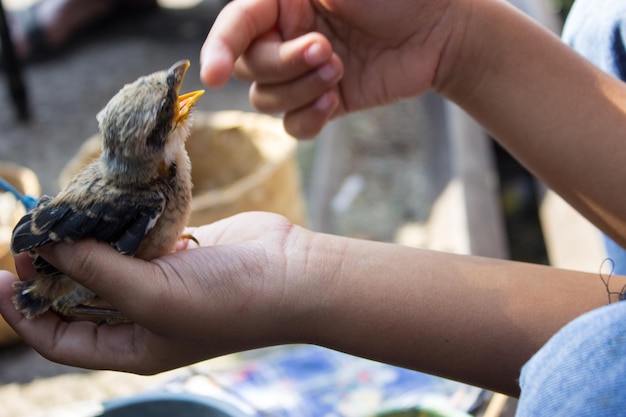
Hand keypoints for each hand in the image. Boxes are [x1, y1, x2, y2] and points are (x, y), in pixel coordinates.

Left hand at [0, 212, 319, 372]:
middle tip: (28, 235)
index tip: (1, 276)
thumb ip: (95, 272)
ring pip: (105, 261)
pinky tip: (102, 203)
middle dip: (49, 270)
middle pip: (77, 295)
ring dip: (83, 241)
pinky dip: (118, 221)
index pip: (60, 338)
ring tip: (58, 216)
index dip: (23, 313)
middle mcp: (141, 314)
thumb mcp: (152, 298)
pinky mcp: (179, 249)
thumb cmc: (228, 302)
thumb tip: (46, 246)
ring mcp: (161, 279)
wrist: (291, 274)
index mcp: (131, 345)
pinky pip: (136, 235)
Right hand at [200, 0, 464, 137]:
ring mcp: (302, 72)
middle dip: (284, 65)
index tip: (212, 75)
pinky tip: (334, 102)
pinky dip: (308, 119)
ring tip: (340, 70)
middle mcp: (285, 36)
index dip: (217, 49)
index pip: (234, 26)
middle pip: (248, 67)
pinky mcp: (323, 101)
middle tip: (326, 50)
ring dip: (300, 89)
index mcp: (281, 1)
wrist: (439, 30)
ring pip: (266, 99)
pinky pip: (293, 126)